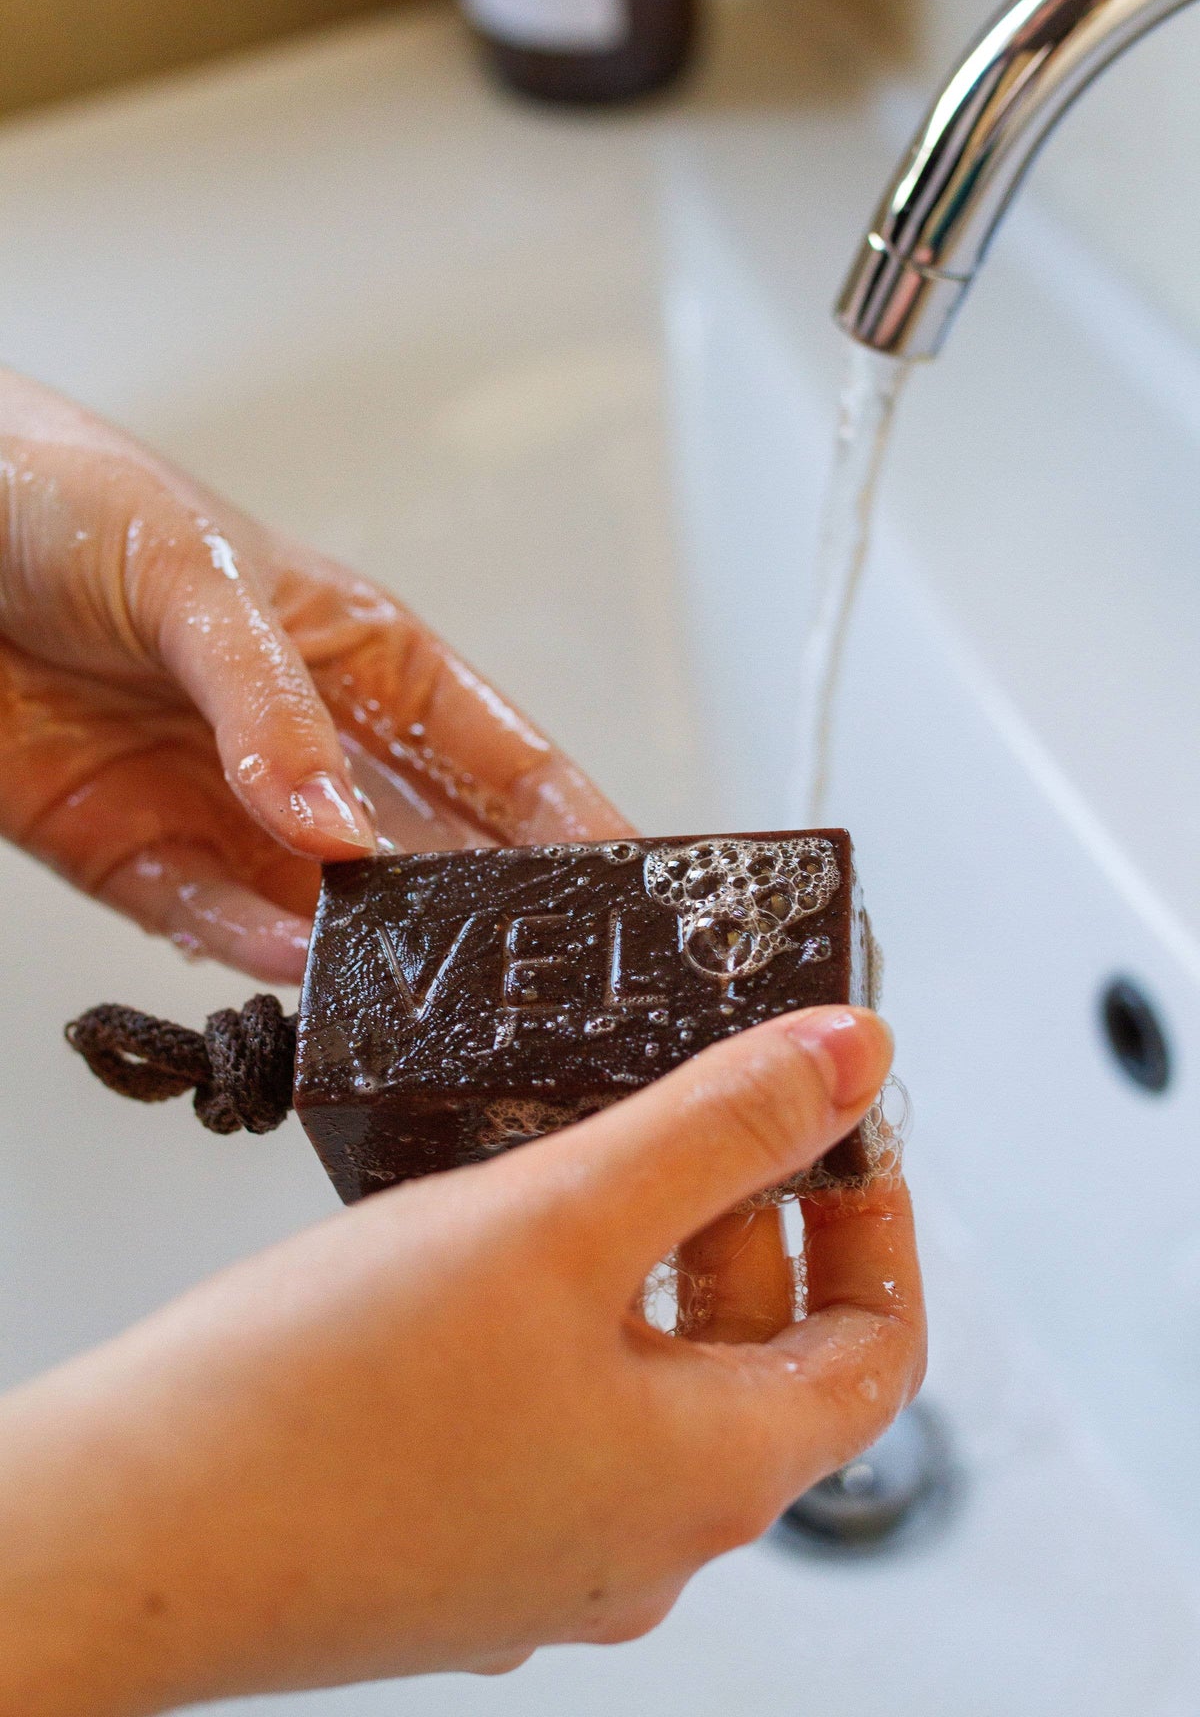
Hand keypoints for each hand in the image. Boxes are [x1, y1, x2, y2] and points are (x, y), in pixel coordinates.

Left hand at [0, 369, 625, 980]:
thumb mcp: (195, 579)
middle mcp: (313, 748)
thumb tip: (342, 832)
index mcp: (366, 659)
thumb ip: (270, 710)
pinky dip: (253, 958)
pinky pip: (213, 926)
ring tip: (414, 998)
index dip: (576, 823)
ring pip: (332, 912)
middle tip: (535, 980)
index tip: (640, 887)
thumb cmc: (66, 497)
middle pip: (432, 855)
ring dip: (371, 958)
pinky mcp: (137, 858)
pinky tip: (295, 975)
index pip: (502, 758)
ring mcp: (230, 811)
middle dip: (485, 919)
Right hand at [0, 1006, 921, 1713]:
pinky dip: (555, 1312)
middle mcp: (641, 1537)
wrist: (122, 1539)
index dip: (875, 1219)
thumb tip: (853, 1061)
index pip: (873, 1347)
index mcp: (710, 1477)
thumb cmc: (326, 1407)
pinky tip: (479, 1241)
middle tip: (700, 1103)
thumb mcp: (557, 1219)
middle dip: (747, 1214)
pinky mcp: (453, 1538)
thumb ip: (715, 1128)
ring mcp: (544, 1549)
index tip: (839, 1126)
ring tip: (580, 1148)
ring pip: (646, 1375)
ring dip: (642, 1256)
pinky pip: (551, 1408)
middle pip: (759, 1355)